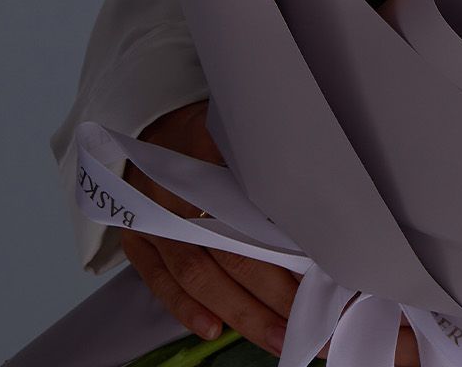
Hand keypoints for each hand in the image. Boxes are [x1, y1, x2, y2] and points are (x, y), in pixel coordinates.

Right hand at [121, 98, 302, 356]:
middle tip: (313, 324)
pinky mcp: (136, 239)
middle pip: (232, 249)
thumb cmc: (210, 131)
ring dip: (241, 312)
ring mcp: (153, 217)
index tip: (325, 273)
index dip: (290, 244)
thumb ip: (269, 164)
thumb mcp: (241, 131)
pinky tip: (214, 330)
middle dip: (275, 293)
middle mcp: (181, 188)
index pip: (258, 206)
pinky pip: (161, 280)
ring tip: (277, 338)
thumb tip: (320, 209)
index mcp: (214, 154)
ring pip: (200, 273)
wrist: (153, 123)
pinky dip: (186, 309)